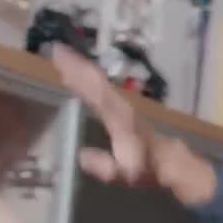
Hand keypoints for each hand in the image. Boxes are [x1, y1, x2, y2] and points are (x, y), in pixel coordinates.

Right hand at [51, 43, 217, 204]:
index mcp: (118, 115)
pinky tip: (77, 76)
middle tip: (56, 49)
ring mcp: (121, 104)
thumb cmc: (144, 167)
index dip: (79, 74)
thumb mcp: (124, 172)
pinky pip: (101, 87)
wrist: (167, 162)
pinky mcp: (121, 107)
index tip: (61, 58)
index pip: (96, 90)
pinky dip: (88, 77)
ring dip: (81, 68)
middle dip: (76, 64)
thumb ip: (104, 166)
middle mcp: (120, 104)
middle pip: (96, 79)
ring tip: (62, 56)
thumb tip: (81, 155)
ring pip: (99, 80)